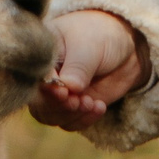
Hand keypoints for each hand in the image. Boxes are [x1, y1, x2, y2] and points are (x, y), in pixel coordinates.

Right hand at [29, 10, 147, 131]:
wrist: (125, 48)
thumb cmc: (100, 36)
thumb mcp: (89, 46)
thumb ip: (78, 67)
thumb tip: (67, 88)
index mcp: (40, 55)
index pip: (33, 78)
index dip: (46, 90)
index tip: (63, 92)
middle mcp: (44, 78)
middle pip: (38, 103)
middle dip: (59, 107)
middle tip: (78, 102)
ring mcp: (57, 94)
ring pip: (52, 117)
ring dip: (72, 115)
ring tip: (91, 102)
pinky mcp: (72, 107)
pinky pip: (70, 122)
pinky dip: (84, 119)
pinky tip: (99, 106)